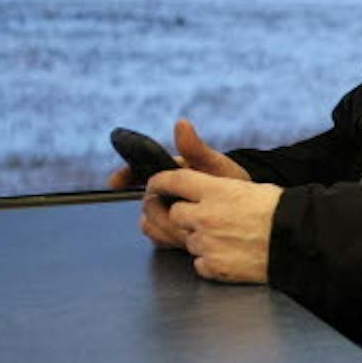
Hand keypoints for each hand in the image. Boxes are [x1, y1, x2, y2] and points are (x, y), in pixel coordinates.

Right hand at [136, 119, 249, 248]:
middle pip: (144, 204)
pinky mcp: (175, 232)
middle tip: (172, 211)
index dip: (125, 176)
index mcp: (169, 173)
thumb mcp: (215, 165)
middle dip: (154, 208)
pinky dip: (168, 238)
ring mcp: (168, 213)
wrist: (246, 209)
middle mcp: (164, 194)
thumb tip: (181, 123)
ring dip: (162, 226)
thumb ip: (196, 148)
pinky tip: (184, 237)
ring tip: (185, 226)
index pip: (138, 172)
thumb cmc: (230, 181)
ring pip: (149, 223)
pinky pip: (160, 238)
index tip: (115, 183)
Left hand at [150, 170, 281, 282]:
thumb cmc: (279, 212)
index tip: (156, 186)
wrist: (299, 241)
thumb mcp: (246, 186)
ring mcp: (208, 243)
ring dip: (200, 239)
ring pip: (187, 240)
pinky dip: (210, 260)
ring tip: (227, 238)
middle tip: (203, 218)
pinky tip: (230, 254)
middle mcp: (205, 216)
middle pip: (174, 214)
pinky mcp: (214, 266)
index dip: (160, 183)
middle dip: (185, 216)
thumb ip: (214, 187)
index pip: (172, 181)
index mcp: (215, 190)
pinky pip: (199, 263)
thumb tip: (196, 191)